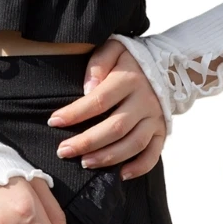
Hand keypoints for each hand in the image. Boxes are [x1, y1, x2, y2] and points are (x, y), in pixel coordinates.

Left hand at [48, 39, 166, 179]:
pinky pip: (154, 154)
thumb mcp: (114, 48)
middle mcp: (144, 101)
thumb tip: (87, 89)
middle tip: (63, 151)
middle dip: (86, 142)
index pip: (99, 101)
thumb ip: (98, 63)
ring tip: (85, 163)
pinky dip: (139, 167)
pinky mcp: (162, 131)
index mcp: (129, 80)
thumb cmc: (130, 60)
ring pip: (133, 144)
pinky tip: (121, 174)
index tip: (53, 121)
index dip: (75, 113)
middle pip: (115, 128)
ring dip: (108, 157)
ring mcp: (155, 118)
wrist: (168, 65)